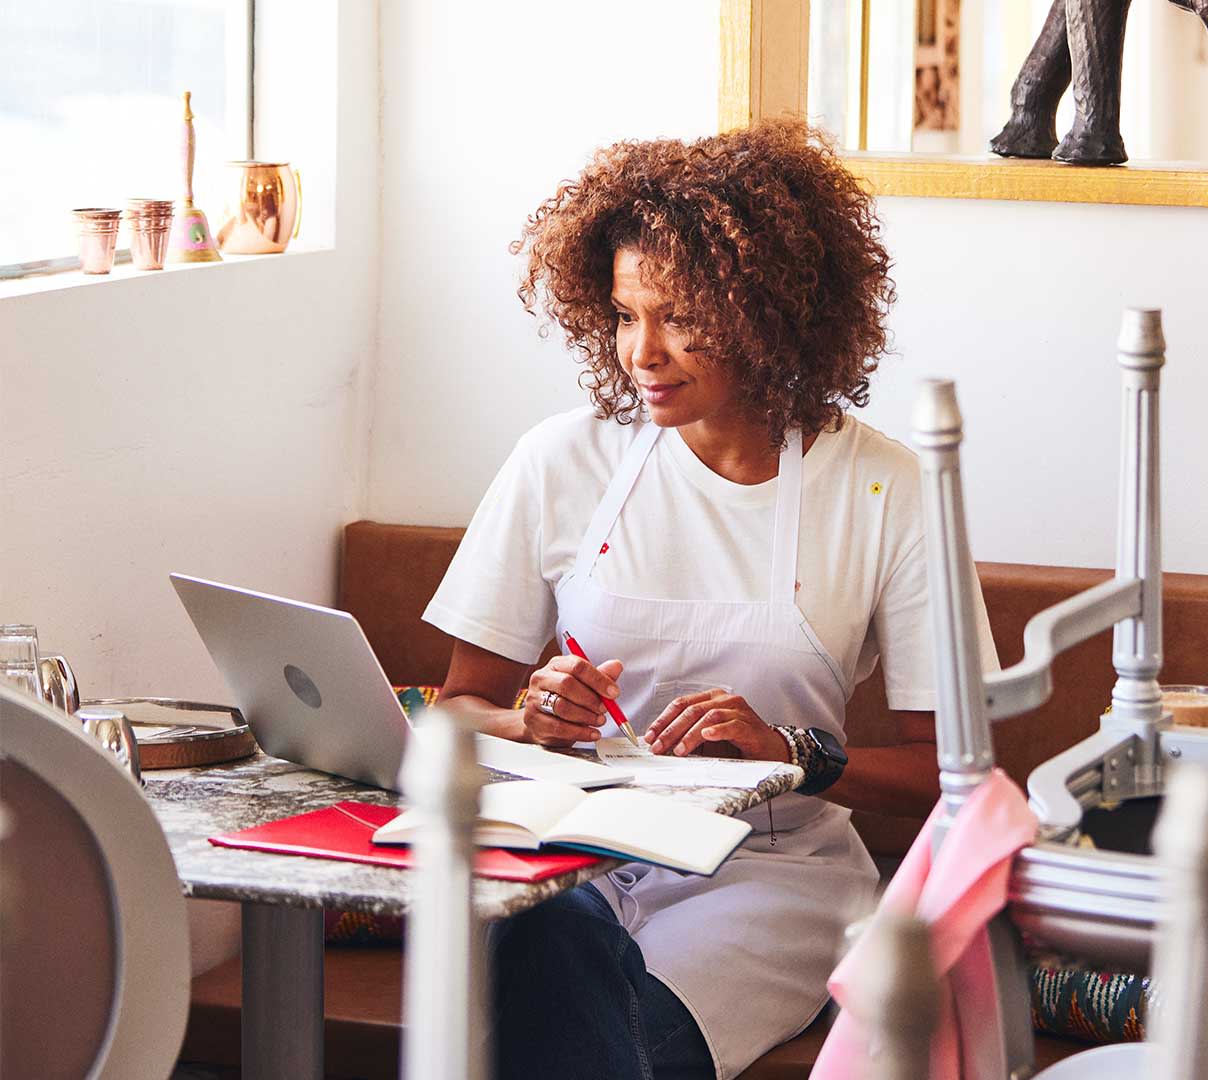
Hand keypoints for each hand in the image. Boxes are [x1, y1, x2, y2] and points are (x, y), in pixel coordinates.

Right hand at [522, 656, 623, 746]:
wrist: (544, 721)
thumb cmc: (566, 699)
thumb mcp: (585, 685)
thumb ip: (601, 676)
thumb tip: (616, 666)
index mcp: (557, 665)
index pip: (577, 666)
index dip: (598, 679)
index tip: (613, 692)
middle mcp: (542, 678)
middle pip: (567, 685)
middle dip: (591, 699)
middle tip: (604, 709)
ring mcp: (534, 699)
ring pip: (562, 707)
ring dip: (586, 716)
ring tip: (599, 721)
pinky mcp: (533, 720)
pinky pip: (558, 727)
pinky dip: (580, 732)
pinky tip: (591, 733)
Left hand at [644, 689, 788, 761]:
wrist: (770, 751)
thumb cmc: (737, 744)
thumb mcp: (707, 739)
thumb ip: (688, 735)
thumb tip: (661, 743)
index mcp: (711, 698)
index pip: (681, 704)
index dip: (663, 719)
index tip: (649, 735)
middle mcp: (724, 700)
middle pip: (691, 710)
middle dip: (671, 729)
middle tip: (658, 746)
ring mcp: (738, 710)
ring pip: (708, 716)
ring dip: (690, 734)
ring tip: (678, 750)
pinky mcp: (749, 725)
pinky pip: (730, 725)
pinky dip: (717, 730)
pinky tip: (706, 737)